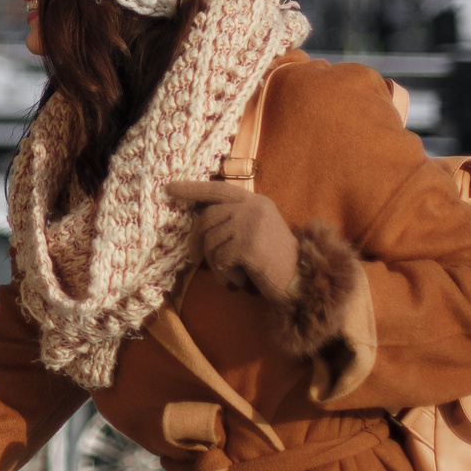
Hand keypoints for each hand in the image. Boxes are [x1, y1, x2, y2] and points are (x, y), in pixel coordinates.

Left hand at [167, 179, 299, 300]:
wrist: (301, 281)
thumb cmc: (275, 260)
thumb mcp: (258, 230)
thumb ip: (235, 219)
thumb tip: (199, 220)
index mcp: (256, 201)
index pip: (218, 189)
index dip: (192, 189)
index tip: (169, 189)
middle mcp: (253, 207)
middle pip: (207, 218)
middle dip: (195, 240)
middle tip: (193, 259)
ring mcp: (251, 223)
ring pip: (211, 241)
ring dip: (214, 264)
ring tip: (229, 274)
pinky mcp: (248, 244)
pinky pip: (220, 259)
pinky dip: (224, 274)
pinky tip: (238, 281)